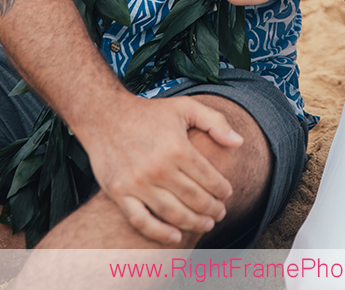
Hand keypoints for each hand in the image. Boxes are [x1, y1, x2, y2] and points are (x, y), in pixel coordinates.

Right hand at [81, 91, 242, 244]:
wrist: (105, 114)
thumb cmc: (149, 112)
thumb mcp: (185, 107)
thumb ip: (215, 122)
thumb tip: (239, 142)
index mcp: (178, 147)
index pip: (209, 177)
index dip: (222, 189)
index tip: (227, 194)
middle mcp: (159, 168)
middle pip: (194, 198)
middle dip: (212, 209)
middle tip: (220, 214)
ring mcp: (138, 183)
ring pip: (173, 213)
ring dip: (193, 223)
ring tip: (206, 225)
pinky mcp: (119, 192)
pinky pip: (142, 220)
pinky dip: (160, 233)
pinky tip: (175, 237)